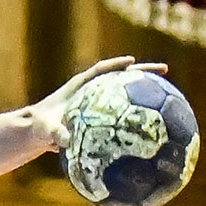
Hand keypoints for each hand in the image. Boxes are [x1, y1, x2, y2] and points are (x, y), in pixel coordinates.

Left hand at [29, 56, 167, 150]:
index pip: (100, 71)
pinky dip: (137, 120)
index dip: (115, 66)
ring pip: (126, 96)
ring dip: (145, 95)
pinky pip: (123, 117)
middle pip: (121, 78)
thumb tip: (66, 142)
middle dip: (142, 73)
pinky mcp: (101, 117)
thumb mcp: (45, 130)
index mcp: (79, 87)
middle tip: (165, 71)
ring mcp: (98, 104)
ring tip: (171, 97)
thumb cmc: (38, 128)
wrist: (35, 134)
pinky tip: (154, 130)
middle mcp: (92, 92)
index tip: (131, 63)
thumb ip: (55, 133)